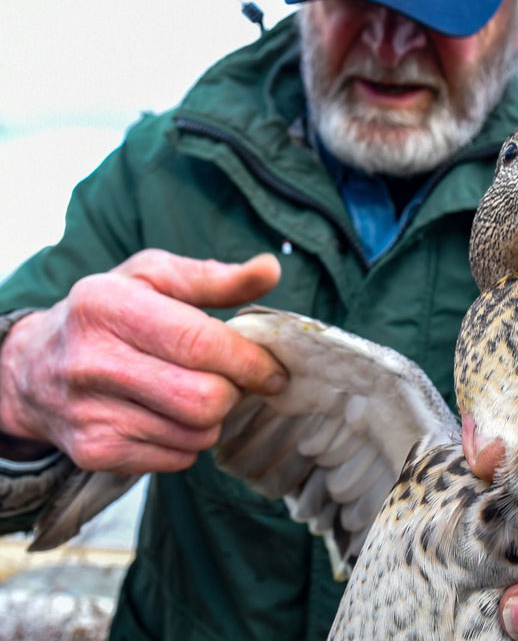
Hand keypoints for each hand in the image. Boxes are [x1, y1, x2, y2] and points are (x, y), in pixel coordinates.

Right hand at [0, 250, 285, 474]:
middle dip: (235, 391)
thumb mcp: (153, 278)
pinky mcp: (95, 452)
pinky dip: (190, 439)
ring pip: (196, 434)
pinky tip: (171, 414)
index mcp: (109, 306)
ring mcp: (90, 413)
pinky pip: (178, 458)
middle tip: (233, 378)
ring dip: (214, 416)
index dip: (249, 361)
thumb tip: (270, 269)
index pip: (199, 343)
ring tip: (196, 390)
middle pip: (204, 399)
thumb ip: (215, 277)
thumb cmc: (109, 312)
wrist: (33, 368)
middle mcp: (93, 361)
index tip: (275, 369)